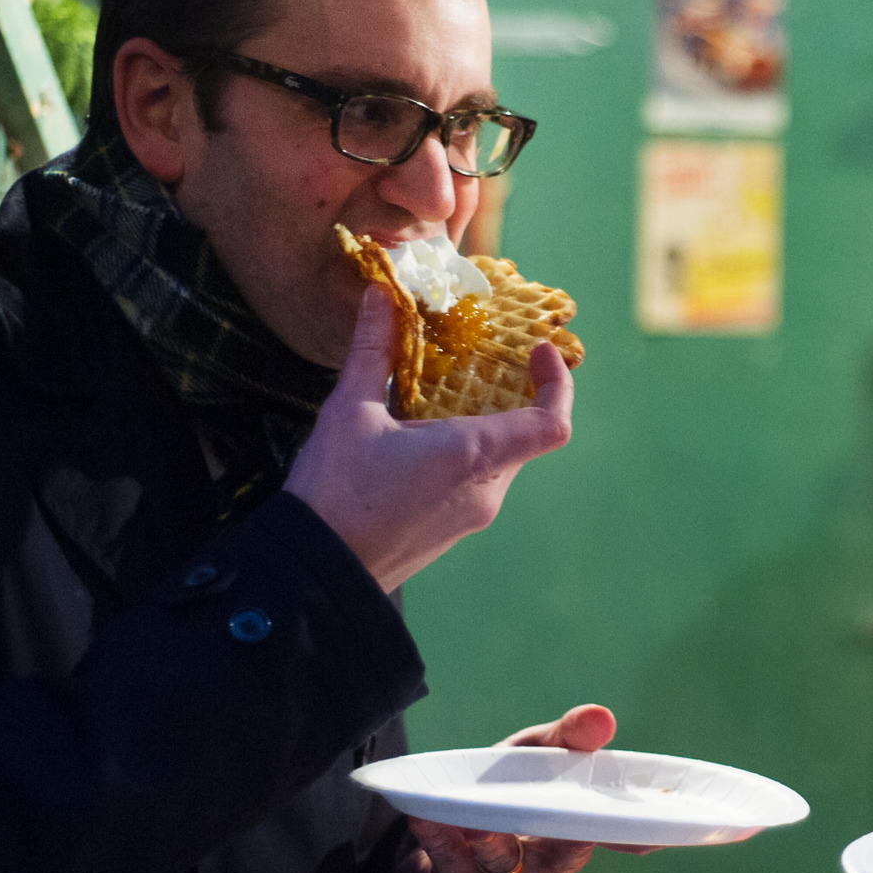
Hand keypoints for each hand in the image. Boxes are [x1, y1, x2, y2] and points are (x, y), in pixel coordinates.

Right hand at [285, 288, 572, 592]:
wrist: (314, 576)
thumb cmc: (332, 495)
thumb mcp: (348, 412)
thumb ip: (373, 351)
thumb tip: (381, 296)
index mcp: (472, 457)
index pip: (551, 423)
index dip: (558, 383)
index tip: (539, 352)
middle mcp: (485, 490)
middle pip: (525, 434)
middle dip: (511, 393)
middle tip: (483, 357)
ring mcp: (472, 516)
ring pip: (499, 458)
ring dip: (483, 422)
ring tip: (440, 392)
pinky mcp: (453, 531)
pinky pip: (477, 481)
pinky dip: (466, 450)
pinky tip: (420, 435)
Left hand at [394, 705, 653, 872]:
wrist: (438, 866)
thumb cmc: (502, 798)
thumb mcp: (534, 759)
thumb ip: (567, 738)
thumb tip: (603, 717)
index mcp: (573, 831)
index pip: (610, 833)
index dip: (633, 832)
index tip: (657, 832)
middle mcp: (542, 860)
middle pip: (562, 855)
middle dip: (571, 842)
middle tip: (580, 831)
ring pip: (503, 858)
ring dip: (495, 839)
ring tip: (483, 820)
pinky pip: (444, 854)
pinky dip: (436, 835)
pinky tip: (424, 814)